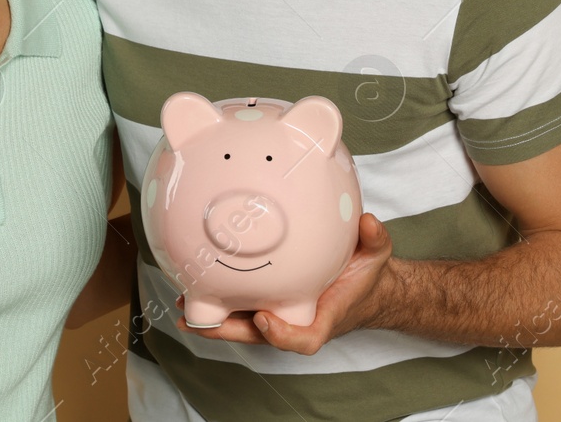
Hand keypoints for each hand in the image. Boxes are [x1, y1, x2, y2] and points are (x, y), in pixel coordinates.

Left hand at [175, 213, 395, 354]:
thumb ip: (376, 240)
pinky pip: (241, 304)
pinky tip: (195, 284)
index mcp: (323, 315)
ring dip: (213, 318)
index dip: (282, 334)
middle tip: (196, 320)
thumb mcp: (377, 255)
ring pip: (244, 324)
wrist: (364, 288)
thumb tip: (369, 222)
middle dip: (227, 331)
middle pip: (259, 336)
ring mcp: (281, 312)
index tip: (265, 318)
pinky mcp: (269, 300)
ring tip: (183, 304)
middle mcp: (297, 319)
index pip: (304, 338)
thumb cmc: (365, 276)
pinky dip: (218, 299)